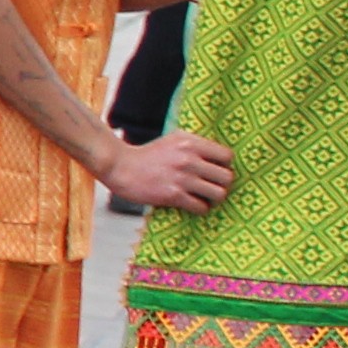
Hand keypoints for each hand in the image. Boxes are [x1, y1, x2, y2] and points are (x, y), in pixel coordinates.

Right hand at [100, 130, 233, 212]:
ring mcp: (182, 178)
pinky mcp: (173, 195)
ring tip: (204, 197)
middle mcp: (189, 159)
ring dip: (213, 199)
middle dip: (221, 184)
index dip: (224, 165)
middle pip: (227, 177)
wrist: (119, 166)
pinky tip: (192, 204)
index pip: (227, 156)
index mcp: (191, 143)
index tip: (214, 171)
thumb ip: (195, 144)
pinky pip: (201, 207)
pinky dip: (200, 208)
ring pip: (219, 194)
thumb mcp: (173, 139)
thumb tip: (217, 155)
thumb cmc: (147, 154)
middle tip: (211, 187)